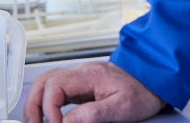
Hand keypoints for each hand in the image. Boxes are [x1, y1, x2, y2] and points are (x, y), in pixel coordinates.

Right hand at [24, 61, 165, 122]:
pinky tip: (49, 118)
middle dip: (33, 105)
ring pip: (46, 85)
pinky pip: (55, 91)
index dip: (49, 108)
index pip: (54, 86)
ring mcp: (79, 78)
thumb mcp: (123, 106)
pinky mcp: (80, 86)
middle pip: (43, 83)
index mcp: (89, 75)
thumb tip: (67, 121)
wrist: (155, 81)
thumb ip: (94, 113)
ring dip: (37, 104)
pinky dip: (46, 103)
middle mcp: (80, 73)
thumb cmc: (143, 91)